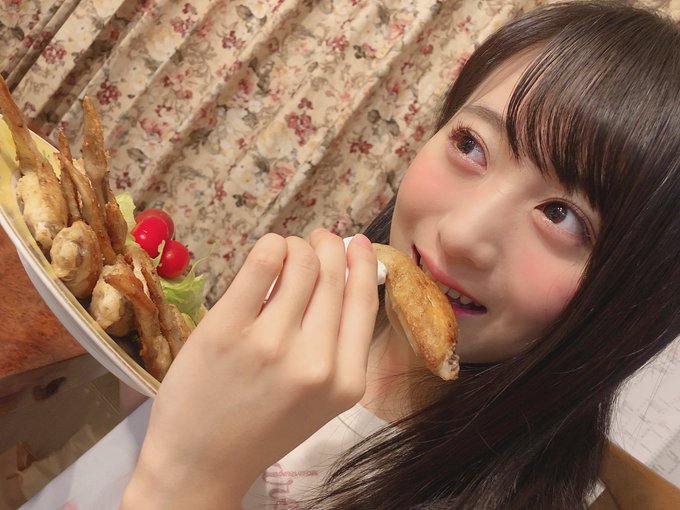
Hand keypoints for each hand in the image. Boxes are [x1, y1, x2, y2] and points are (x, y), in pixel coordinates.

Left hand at [121, 230, 378, 508]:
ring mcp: (270, 343)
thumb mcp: (320, 400)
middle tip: (316, 240)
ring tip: (285, 252)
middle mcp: (316, 361)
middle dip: (328, 246)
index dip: (361, 263)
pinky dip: (271, 245)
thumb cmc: (262, 427)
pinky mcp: (227, 328)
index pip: (365, 301)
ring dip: (296, 246)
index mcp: (346, 381)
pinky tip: (268, 251)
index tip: (355, 243)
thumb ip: (337, 347)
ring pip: (301, 261)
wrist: (201, 464)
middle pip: (334, 274)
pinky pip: (262, 261)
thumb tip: (344, 275)